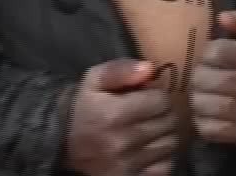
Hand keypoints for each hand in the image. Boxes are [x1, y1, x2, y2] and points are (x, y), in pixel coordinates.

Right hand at [65, 59, 177, 175]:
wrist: (64, 141)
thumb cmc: (86, 106)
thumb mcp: (96, 79)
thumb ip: (121, 69)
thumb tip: (150, 69)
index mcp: (113, 115)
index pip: (161, 100)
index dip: (156, 95)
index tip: (147, 97)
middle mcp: (122, 142)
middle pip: (169, 122)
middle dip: (163, 113)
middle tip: (150, 113)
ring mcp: (127, 165)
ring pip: (171, 143)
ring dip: (165, 134)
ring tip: (149, 129)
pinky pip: (166, 166)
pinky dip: (162, 157)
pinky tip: (148, 148)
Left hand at [188, 10, 235, 145]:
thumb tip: (223, 16)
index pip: (214, 52)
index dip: (208, 52)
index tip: (214, 56)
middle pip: (203, 79)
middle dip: (200, 74)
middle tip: (205, 75)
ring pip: (202, 104)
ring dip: (198, 97)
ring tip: (205, 92)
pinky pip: (207, 129)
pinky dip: (202, 119)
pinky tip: (210, 111)